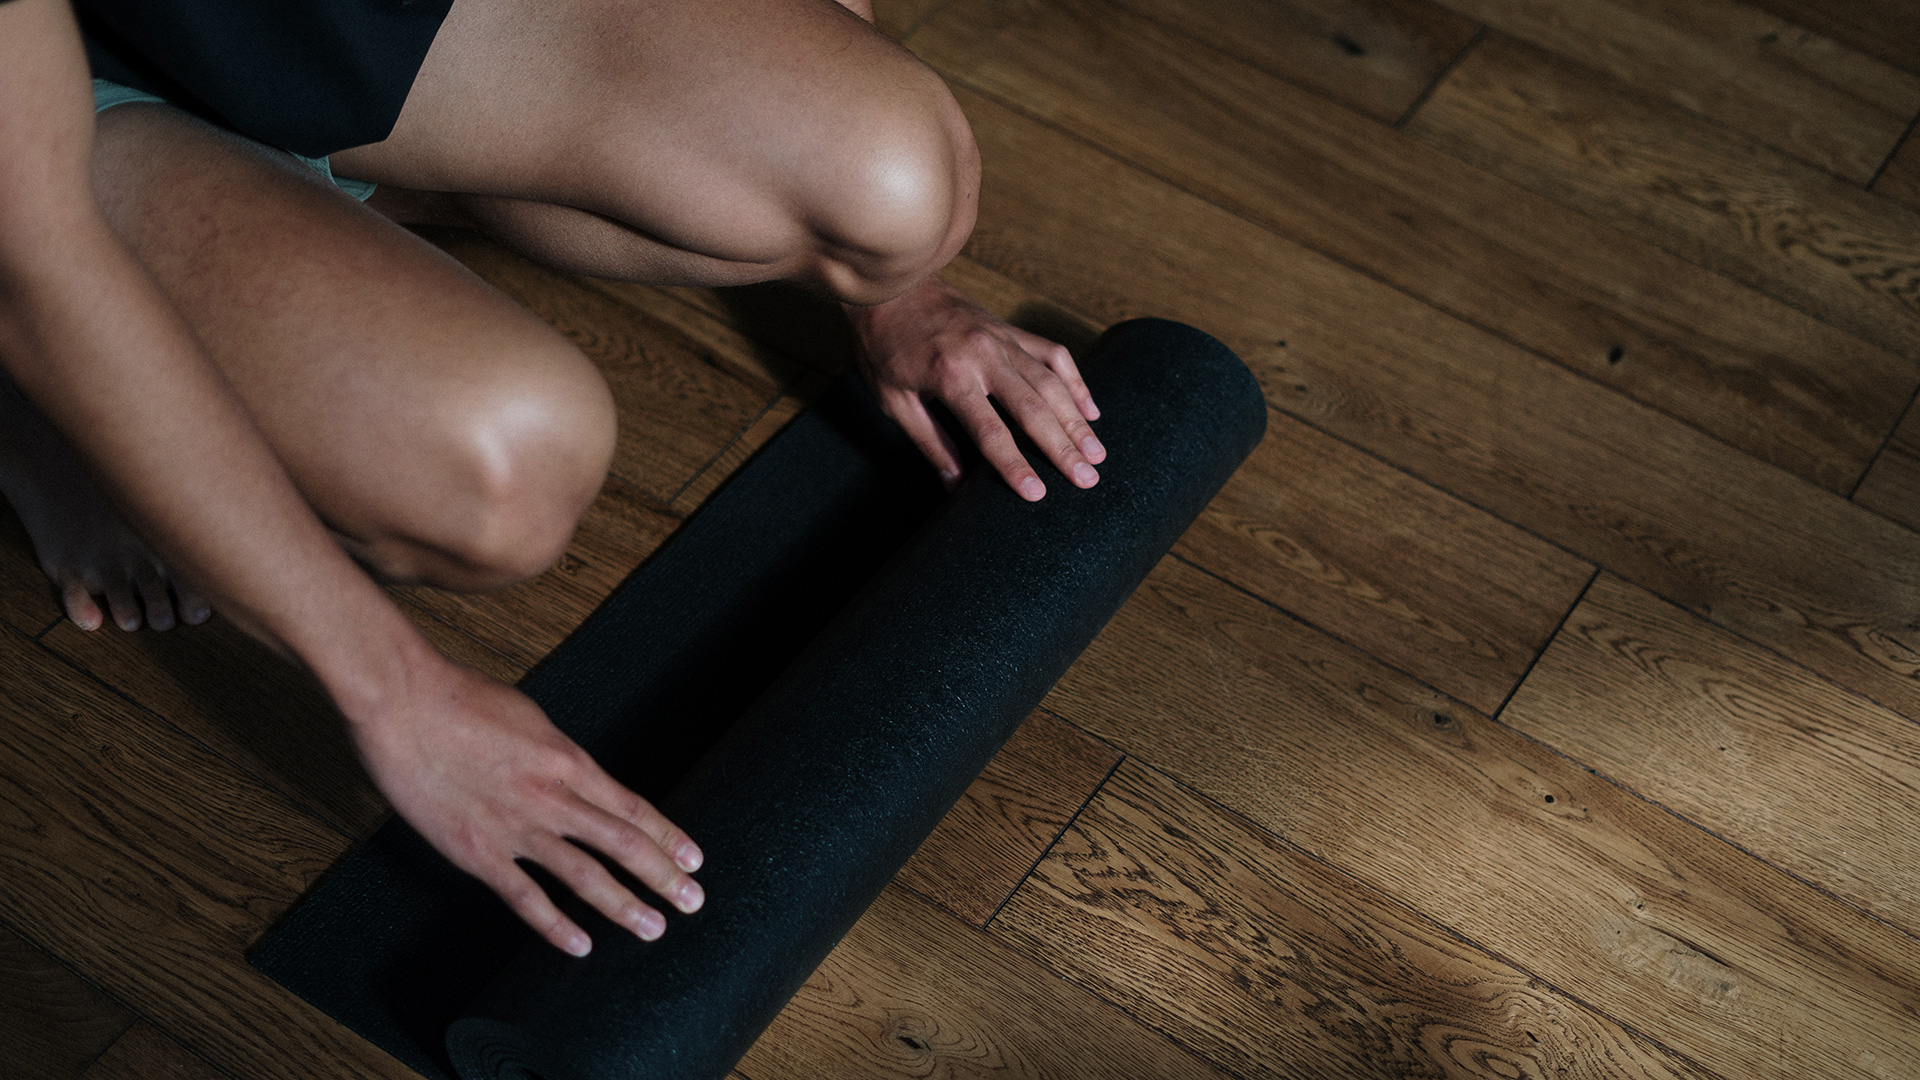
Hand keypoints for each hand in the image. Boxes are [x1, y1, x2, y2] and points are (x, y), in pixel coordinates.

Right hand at [348, 657, 703, 955]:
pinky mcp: (476, 851)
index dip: (666, 836)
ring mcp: (515, 827)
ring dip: (623, 905)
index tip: (693, 858)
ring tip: (654, 929)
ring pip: (583, 875)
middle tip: (693, 901)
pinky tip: (580, 945)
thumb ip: (556, 754)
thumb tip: (577, 775)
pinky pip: (524, 897)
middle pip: (622, 843)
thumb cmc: (461, 698)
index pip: (630, 807)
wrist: (403, 702)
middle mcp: (551, 796)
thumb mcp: (530, 718)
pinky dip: (555, 925)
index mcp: (567, 760)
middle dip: (662, 876)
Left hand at [847, 277, 1102, 498]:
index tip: (1037, 493)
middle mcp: (983, 355)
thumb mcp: (894, 401)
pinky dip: (1075, 381)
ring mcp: (1002, 338)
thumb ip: (930, 443)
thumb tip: (955, 487)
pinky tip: (1090, 409)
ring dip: (1076, 420)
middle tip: (1087, 479)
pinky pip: (1052, 353)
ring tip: (1096, 453)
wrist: (890, 285)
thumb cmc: (884, 346)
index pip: (990, 431)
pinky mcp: (1010, 329)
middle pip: (1032, 408)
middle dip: (1063, 447)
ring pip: (1050, 382)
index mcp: (949, 375)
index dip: (1014, 465)